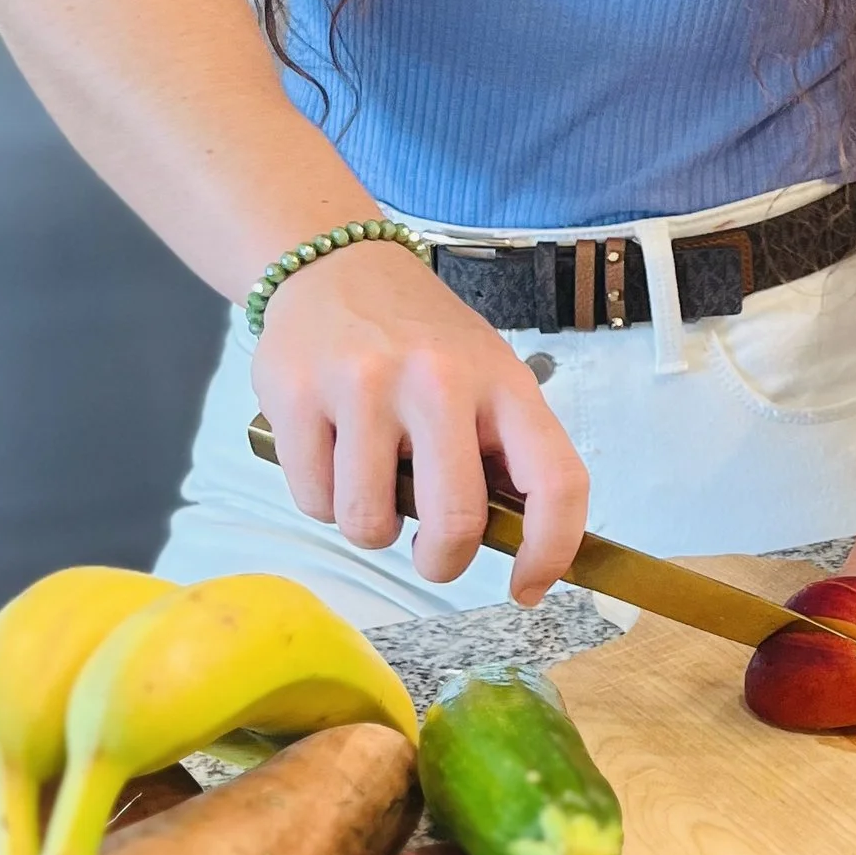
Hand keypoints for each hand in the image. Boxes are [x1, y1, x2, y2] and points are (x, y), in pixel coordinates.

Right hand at [250, 240, 589, 605]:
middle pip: (456, 520)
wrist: (336, 266)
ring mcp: (366, 385)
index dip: (552, 551)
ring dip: (372, 527)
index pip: (556, 480)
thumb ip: (502, 451)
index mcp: (504, 382)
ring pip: (370, 523)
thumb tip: (525, 549)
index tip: (528, 589)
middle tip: (430, 550)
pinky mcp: (299, 394)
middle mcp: (440, 380)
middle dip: (441, 560)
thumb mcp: (485, 375)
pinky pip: (314, 500)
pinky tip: (333, 454)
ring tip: (374, 481)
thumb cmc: (422, 338)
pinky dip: (323, 500)